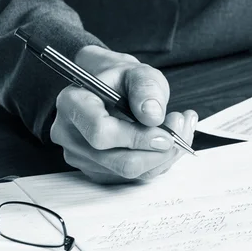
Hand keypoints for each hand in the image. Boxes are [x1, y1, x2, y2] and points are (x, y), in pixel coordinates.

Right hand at [50, 45, 197, 183]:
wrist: (111, 89)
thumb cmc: (121, 80)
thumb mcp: (138, 72)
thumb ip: (146, 88)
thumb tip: (152, 115)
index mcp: (73, 103)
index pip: (100, 133)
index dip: (137, 137)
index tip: (165, 131)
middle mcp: (71, 134)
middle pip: (119, 161)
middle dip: (158, 150)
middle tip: (179, 127)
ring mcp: (83, 157)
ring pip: (131, 173)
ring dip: (164, 155)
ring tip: (180, 128)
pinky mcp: (99, 171)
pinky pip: (135, 177)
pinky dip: (159, 161)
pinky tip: (168, 141)